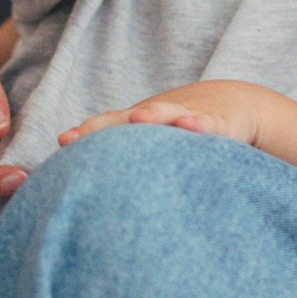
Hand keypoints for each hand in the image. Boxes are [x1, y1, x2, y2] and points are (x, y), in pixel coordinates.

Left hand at [60, 81, 278, 147]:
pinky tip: (190, 126)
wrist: (231, 103)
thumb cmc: (180, 131)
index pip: (107, 125)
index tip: (64, 142)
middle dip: (103, 127)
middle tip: (79, 137)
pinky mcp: (219, 123)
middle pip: (128, 118)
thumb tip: (84, 194)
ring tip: (140, 117)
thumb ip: (123, 164)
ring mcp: (188, 116)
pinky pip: (210, 125)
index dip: (86, 132)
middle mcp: (158, 116)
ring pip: (168, 113)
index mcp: (139, 123)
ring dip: (153, 114)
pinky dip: (200, 125)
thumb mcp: (153, 143)